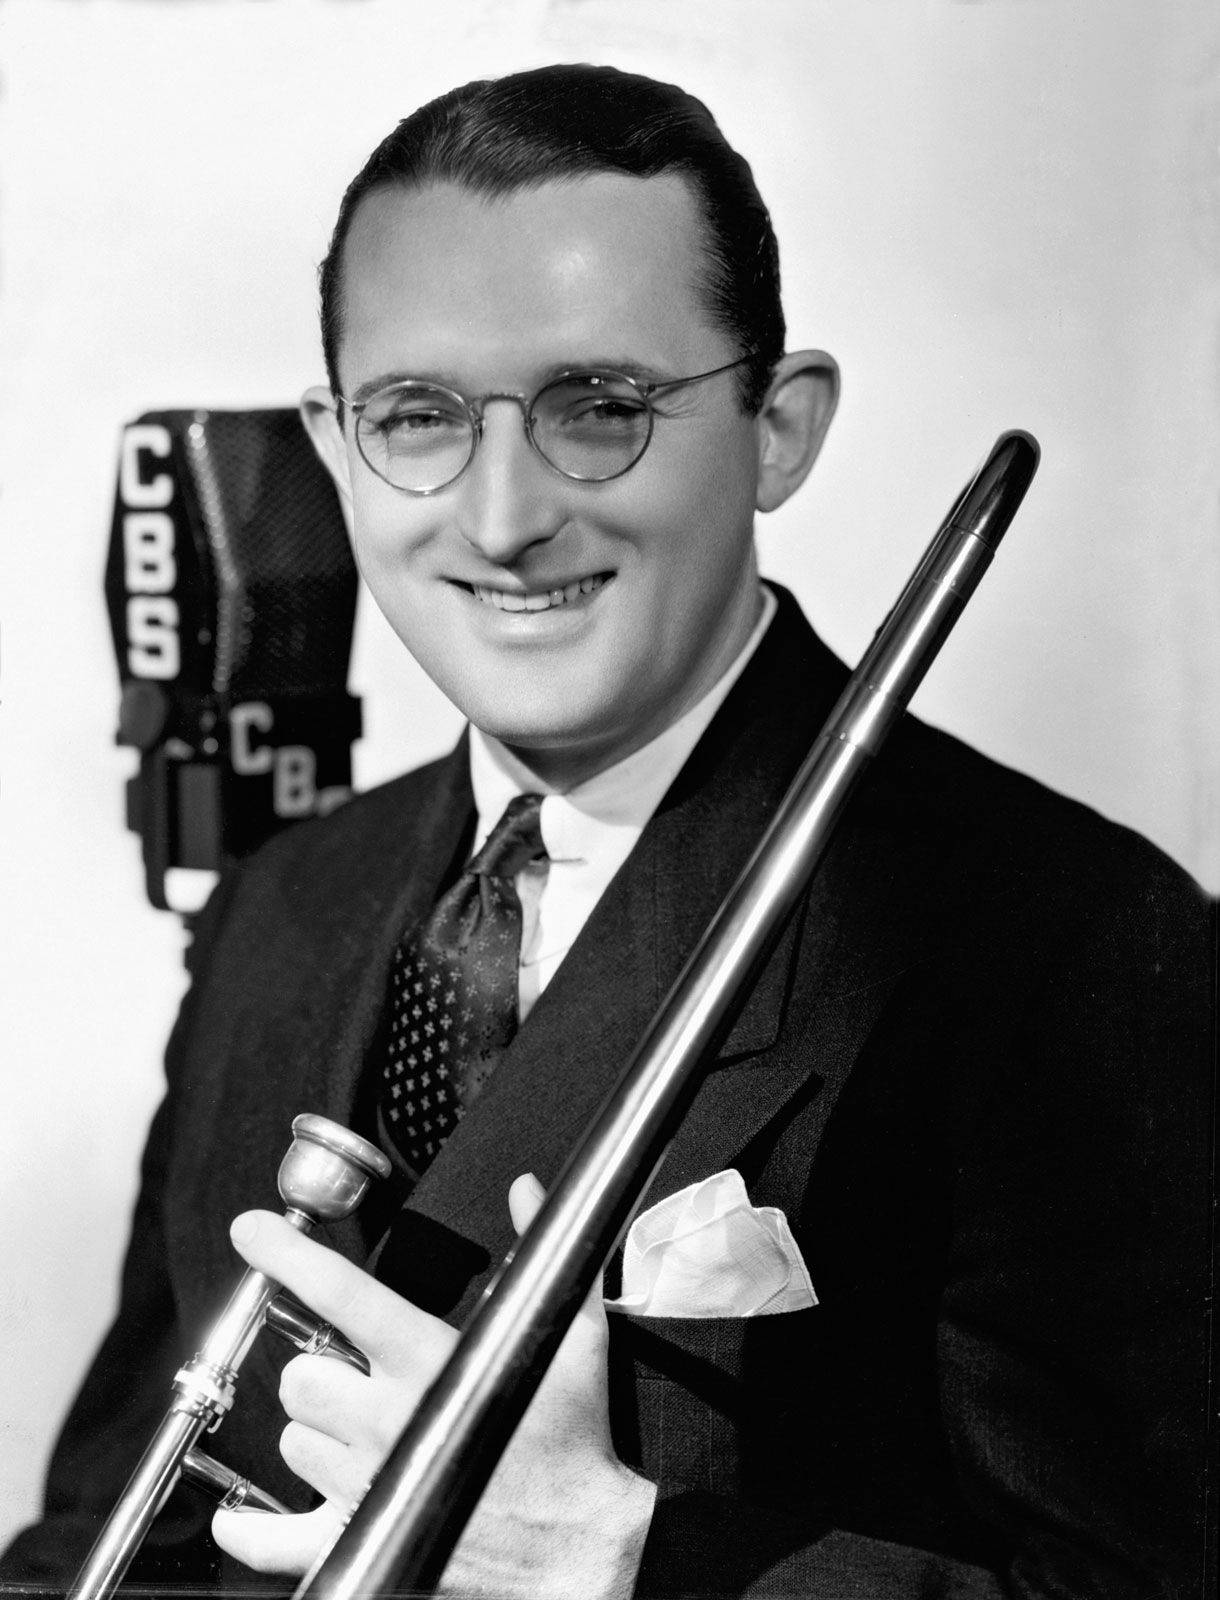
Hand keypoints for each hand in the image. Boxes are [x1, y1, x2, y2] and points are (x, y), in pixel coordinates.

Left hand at [212, 1174, 655, 1599]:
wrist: (576, 1543)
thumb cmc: (572, 1438)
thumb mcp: (573, 1333)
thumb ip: (542, 1251)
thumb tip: (527, 1191)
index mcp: (429, 1361)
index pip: (342, 1293)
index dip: (289, 1255)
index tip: (253, 1231)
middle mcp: (386, 1420)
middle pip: (301, 1375)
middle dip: (319, 1368)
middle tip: (354, 1371)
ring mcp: (366, 1484)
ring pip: (294, 1442)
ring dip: (315, 1431)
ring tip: (358, 1430)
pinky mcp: (360, 1539)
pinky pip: (274, 1541)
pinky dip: (249, 1532)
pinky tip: (240, 1519)